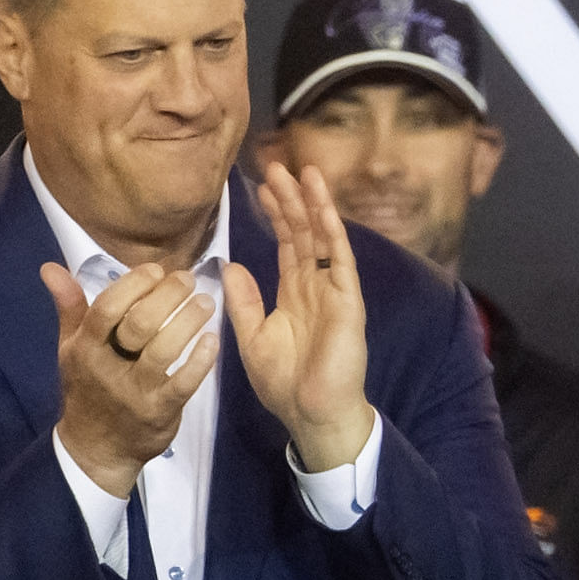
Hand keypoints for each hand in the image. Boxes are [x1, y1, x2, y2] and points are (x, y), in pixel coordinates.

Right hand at [45, 250, 216, 495]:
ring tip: (206, 302)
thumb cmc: (87, 389)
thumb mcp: (71, 348)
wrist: (96, 449)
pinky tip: (213, 339)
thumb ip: (69, 307)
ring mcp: (136, 391)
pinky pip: (185, 382)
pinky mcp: (160, 411)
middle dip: (167, 295)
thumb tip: (51, 267)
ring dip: (189, 321)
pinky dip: (201, 359)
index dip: (133, 284)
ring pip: (165, 349)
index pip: (107, 308)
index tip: (156, 270)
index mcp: (85, 347)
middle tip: (188, 279)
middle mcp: (108, 368)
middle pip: (140, 324)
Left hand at [224, 149, 375, 474]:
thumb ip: (243, 300)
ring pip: (323, 238)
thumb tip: (230, 265)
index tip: (264, 186)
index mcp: (295, 295)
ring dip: (314, 204)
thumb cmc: (286, 384)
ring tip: (304, 170)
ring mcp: (335, 292)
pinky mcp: (348, 301)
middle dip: (292, 200)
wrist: (313, 414)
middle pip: (304, 233)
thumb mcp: (252, 337)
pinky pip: (340, 258)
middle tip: (278, 165)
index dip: (276, 215)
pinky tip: (323, 206)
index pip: (287, 244)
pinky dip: (332, 230)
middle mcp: (317, 287)